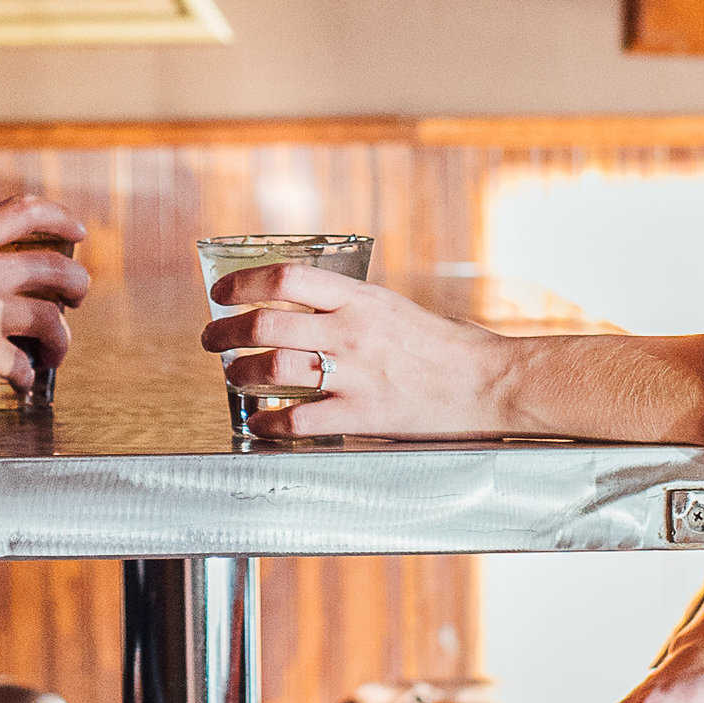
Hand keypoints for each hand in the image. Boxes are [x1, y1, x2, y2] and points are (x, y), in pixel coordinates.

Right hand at [0, 194, 89, 398]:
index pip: (23, 211)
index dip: (60, 218)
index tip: (76, 230)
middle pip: (54, 267)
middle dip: (76, 283)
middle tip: (77, 297)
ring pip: (50, 319)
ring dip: (60, 340)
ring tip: (54, 353)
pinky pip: (22, 363)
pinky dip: (26, 375)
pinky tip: (19, 380)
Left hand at [205, 265, 513, 438]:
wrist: (491, 382)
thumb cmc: (448, 346)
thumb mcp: (395, 309)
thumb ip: (351, 308)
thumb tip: (307, 309)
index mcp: (362, 299)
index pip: (286, 278)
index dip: (243, 283)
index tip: (222, 293)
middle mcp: (353, 332)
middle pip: (266, 324)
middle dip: (225, 332)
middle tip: (212, 339)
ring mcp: (356, 375)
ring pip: (275, 369)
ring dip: (241, 373)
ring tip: (232, 376)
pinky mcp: (363, 415)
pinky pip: (299, 419)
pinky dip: (269, 423)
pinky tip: (259, 424)